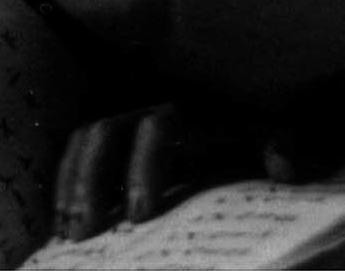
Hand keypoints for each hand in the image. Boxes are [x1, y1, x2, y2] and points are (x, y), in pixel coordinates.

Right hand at [51, 103, 334, 239]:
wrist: (241, 123)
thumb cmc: (254, 134)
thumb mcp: (273, 135)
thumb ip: (280, 145)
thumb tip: (283, 169)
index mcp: (188, 113)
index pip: (157, 129)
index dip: (145, 167)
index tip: (141, 215)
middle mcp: (148, 113)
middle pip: (105, 131)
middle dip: (90, 180)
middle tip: (87, 231)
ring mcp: (127, 127)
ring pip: (85, 141)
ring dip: (71, 184)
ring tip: (67, 232)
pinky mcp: (115, 148)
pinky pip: (79, 156)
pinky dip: (65, 185)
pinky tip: (60, 223)